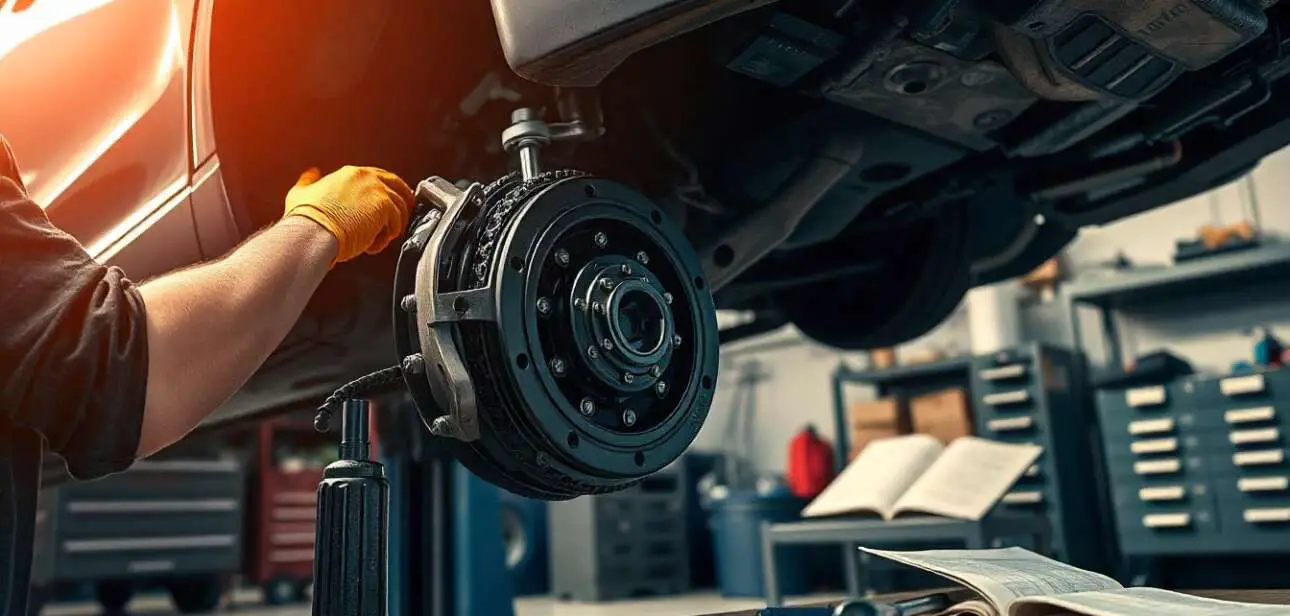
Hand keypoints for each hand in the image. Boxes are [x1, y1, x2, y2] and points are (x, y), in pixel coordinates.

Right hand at [283, 165, 413, 264]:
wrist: (312, 231)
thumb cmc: (305, 219)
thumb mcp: (301, 192)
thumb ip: (309, 181)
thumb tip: (311, 173)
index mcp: (351, 173)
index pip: (379, 177)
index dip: (386, 192)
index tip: (388, 204)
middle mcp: (367, 177)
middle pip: (398, 186)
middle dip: (403, 202)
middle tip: (400, 219)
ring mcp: (377, 191)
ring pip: (400, 207)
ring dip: (393, 225)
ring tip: (381, 239)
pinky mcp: (384, 207)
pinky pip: (396, 223)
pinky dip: (388, 237)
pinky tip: (373, 245)